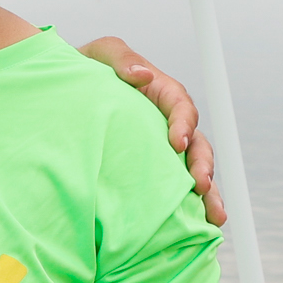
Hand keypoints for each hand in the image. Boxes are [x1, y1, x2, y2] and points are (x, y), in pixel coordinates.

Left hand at [76, 37, 224, 226]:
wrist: (67, 93)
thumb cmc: (88, 69)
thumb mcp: (103, 55)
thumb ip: (122, 59)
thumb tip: (142, 74)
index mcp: (162, 93)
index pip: (181, 107)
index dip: (184, 124)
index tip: (177, 144)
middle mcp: (169, 122)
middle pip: (197, 144)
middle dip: (203, 166)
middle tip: (201, 186)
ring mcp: (163, 148)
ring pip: (194, 170)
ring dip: (208, 193)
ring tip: (215, 217)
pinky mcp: (153, 169)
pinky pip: (175, 188)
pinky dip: (188, 207)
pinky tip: (196, 228)